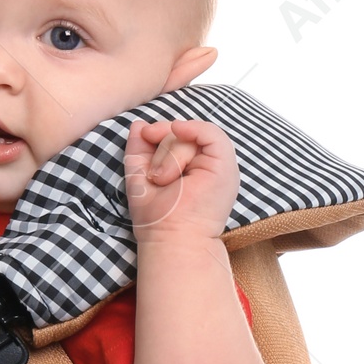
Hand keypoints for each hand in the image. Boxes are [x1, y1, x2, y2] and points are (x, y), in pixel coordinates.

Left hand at [125, 117, 238, 240]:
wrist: (172, 239)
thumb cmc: (157, 217)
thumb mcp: (140, 176)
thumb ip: (139, 150)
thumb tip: (139, 124)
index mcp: (192, 169)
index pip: (175, 138)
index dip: (158, 134)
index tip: (145, 137)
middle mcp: (207, 166)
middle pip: (180, 135)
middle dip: (161, 151)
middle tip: (158, 179)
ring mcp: (218, 165)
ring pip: (189, 136)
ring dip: (169, 155)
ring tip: (164, 180)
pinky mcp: (224, 165)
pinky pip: (209, 132)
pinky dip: (191, 129)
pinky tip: (178, 131)